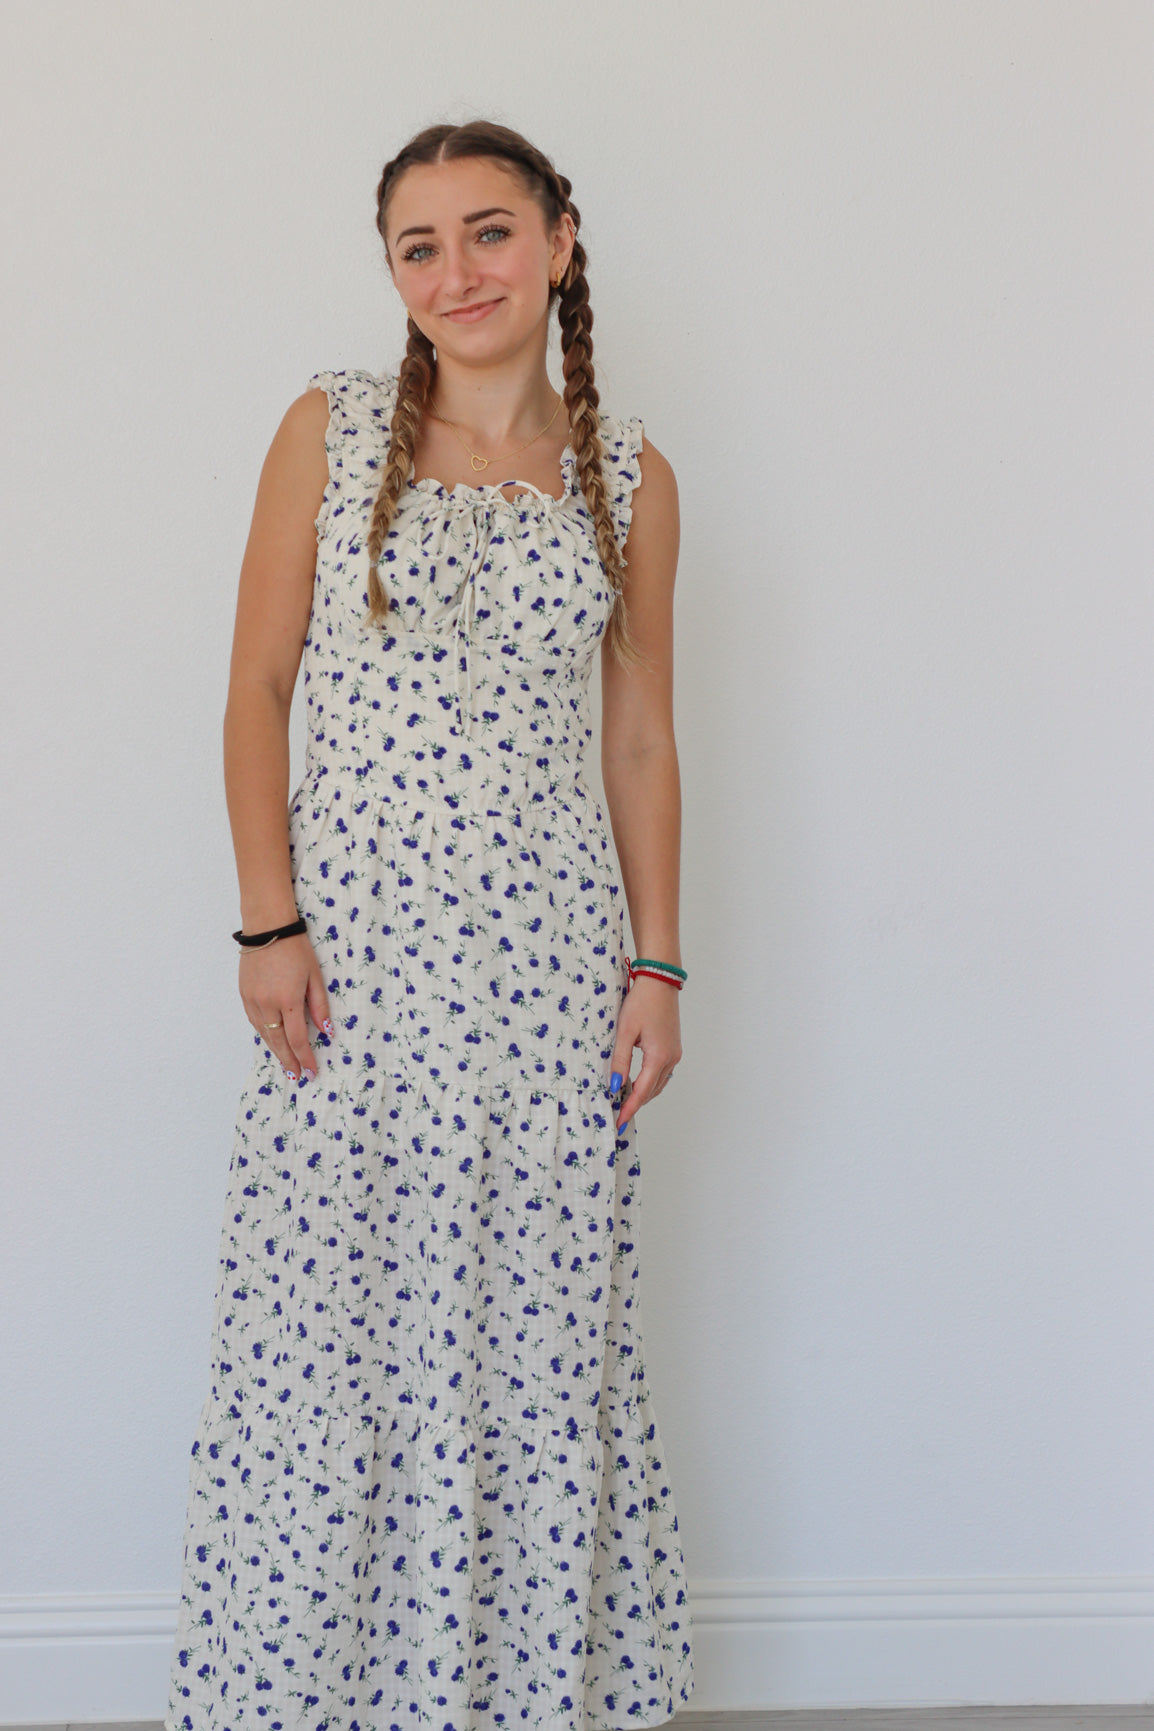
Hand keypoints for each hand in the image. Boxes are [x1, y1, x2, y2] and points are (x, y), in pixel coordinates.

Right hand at [238, 933, 333, 1082]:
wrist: (267, 928)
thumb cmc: (296, 948)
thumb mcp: (315, 976)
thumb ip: (320, 1006)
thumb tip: (327, 1032)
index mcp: (288, 1000)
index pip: (297, 1039)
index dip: (305, 1058)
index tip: (312, 1072)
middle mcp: (267, 1004)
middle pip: (278, 1042)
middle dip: (289, 1061)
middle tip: (297, 1077)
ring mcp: (252, 1000)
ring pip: (264, 1034)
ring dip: (275, 1051)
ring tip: (286, 1064)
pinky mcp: (244, 994)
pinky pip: (254, 1022)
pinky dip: (264, 1034)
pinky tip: (271, 1041)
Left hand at [607, 974, 682, 1134]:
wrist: (660, 981)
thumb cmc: (641, 1003)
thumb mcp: (625, 1031)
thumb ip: (621, 1061)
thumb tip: (615, 1086)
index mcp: (659, 1057)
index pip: (642, 1091)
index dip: (629, 1108)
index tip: (619, 1121)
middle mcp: (670, 1058)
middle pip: (652, 1091)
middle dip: (635, 1104)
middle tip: (618, 1115)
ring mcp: (674, 1053)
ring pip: (658, 1083)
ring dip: (643, 1094)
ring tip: (625, 1102)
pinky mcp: (673, 1047)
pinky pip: (662, 1073)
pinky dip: (650, 1082)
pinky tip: (637, 1083)